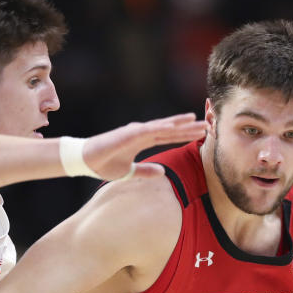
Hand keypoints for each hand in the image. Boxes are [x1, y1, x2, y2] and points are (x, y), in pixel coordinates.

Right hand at [83, 113, 206, 179]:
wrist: (85, 161)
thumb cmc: (104, 164)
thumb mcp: (130, 172)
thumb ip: (146, 171)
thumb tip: (163, 172)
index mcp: (143, 141)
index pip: (168, 137)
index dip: (185, 135)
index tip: (201, 134)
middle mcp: (141, 133)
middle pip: (170, 129)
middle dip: (188, 128)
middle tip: (207, 125)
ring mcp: (135, 132)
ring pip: (162, 126)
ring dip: (178, 124)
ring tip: (195, 120)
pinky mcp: (128, 134)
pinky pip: (148, 130)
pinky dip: (161, 127)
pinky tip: (173, 125)